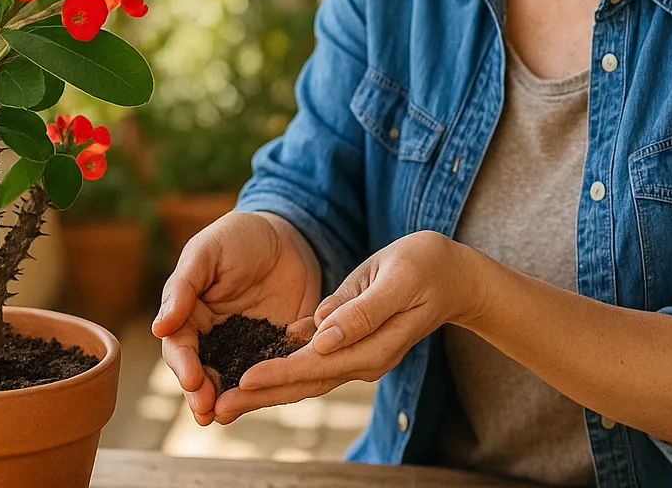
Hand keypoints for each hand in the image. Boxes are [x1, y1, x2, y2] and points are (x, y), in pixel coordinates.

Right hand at [151, 210, 320, 424]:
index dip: (183, 365)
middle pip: (203, 372)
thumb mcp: (206, 252)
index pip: (180, 347)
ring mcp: (247, 346)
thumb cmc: (238, 236)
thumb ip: (183, 287)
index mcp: (191, 316)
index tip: (191, 380)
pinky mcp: (278, 348)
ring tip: (225, 416)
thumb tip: (159, 328)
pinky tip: (268, 397)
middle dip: (201, 394)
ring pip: (233, 380)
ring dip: (228, 400)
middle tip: (206, 411)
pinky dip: (268, 386)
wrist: (288, 233)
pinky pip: (272, 371)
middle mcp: (215, 337)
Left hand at [209, 230, 481, 423]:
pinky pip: (312, 366)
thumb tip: (322, 336)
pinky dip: (282, 374)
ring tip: (225, 400)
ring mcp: (358, 357)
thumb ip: (361, 310)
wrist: (453, 276)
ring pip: (305, 379)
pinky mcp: (351, 347)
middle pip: (305, 383)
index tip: (243, 378)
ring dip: (266, 391)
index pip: (317, 365)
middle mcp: (363, 360)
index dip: (279, 373)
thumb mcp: (396, 278)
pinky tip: (252, 377)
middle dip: (261, 395)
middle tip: (218, 406)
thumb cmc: (426, 266)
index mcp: (373, 346)